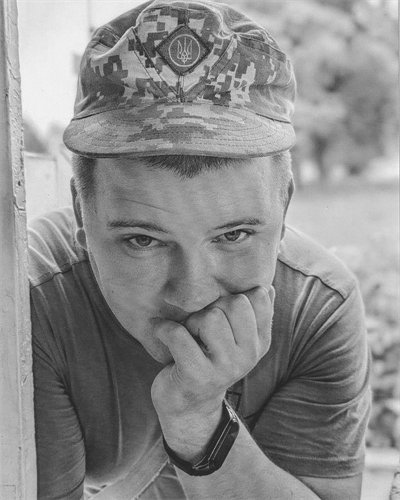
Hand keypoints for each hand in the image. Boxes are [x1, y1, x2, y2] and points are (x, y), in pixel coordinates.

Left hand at [151, 286, 274, 460]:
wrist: (190, 407)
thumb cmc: (210, 363)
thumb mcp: (237, 342)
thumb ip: (253, 316)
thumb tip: (267, 287)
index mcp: (260, 342)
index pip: (259, 297)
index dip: (234, 295)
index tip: (221, 311)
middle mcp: (248, 356)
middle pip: (235, 303)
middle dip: (212, 307)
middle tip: (201, 325)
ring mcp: (224, 367)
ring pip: (210, 317)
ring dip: (191, 321)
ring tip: (187, 334)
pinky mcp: (197, 375)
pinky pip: (179, 335)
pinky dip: (164, 328)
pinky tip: (160, 330)